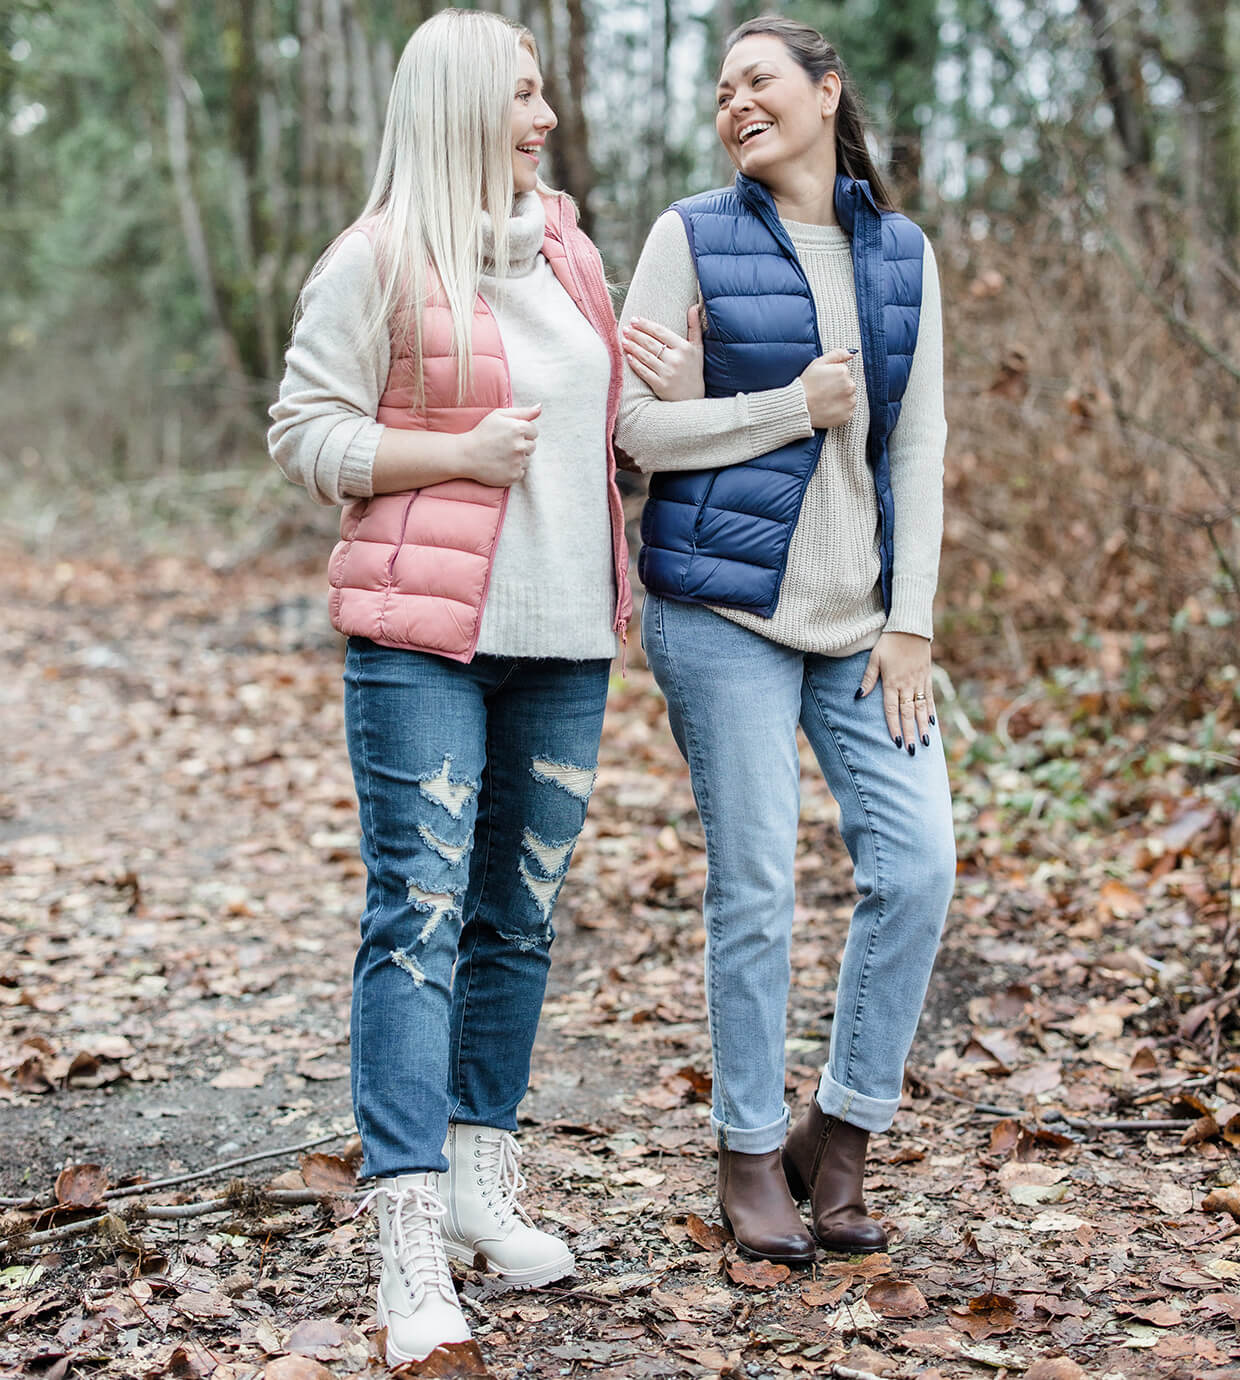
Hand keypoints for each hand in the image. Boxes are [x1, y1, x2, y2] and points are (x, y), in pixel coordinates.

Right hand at [462, 404, 540, 486]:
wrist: (465, 454)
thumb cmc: (482, 432)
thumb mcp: (499, 415)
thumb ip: (522, 411)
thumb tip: (540, 408)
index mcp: (518, 428)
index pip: (534, 431)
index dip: (523, 433)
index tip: (510, 435)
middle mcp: (520, 445)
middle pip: (532, 446)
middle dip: (522, 445)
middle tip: (505, 446)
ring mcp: (517, 462)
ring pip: (527, 460)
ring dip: (518, 458)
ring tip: (502, 455)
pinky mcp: (514, 475)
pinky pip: (521, 472)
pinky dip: (513, 469)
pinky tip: (501, 464)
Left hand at [622, 307, 704, 400]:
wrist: (693, 399)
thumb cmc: (694, 371)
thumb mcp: (698, 348)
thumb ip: (695, 327)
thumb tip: (694, 307)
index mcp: (684, 348)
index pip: (661, 332)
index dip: (646, 325)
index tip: (635, 320)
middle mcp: (676, 360)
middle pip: (651, 343)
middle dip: (636, 334)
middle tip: (626, 328)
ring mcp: (668, 373)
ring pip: (646, 356)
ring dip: (632, 347)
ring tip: (623, 339)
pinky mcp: (660, 385)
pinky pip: (644, 371)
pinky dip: (635, 363)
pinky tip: (628, 356)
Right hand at [800, 349, 857, 427]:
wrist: (800, 407)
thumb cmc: (807, 385)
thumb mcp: (818, 363)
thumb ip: (837, 354)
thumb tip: (852, 353)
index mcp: (843, 371)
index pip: (844, 372)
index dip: (833, 377)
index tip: (823, 382)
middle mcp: (850, 386)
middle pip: (848, 385)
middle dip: (838, 388)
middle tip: (824, 392)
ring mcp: (850, 401)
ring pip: (849, 398)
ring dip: (840, 399)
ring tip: (826, 401)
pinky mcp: (848, 415)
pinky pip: (847, 411)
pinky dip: (840, 410)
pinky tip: (829, 408)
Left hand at [856, 631, 936, 753]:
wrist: (910, 627)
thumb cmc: (888, 643)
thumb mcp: (874, 659)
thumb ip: (868, 678)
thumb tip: (859, 695)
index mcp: (892, 682)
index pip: (892, 709)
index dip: (893, 726)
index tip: (896, 742)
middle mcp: (906, 685)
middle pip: (908, 713)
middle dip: (910, 733)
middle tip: (912, 750)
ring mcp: (919, 682)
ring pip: (921, 708)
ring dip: (923, 726)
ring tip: (925, 742)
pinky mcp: (927, 677)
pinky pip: (930, 697)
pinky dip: (931, 710)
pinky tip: (932, 722)